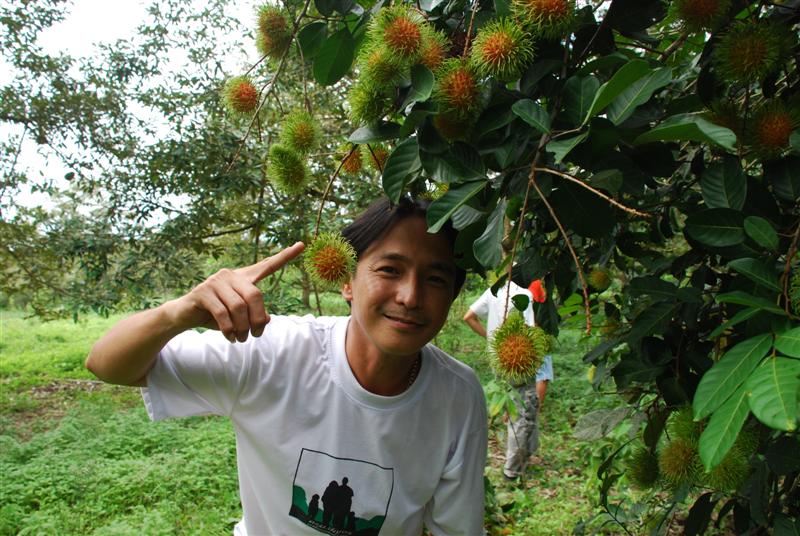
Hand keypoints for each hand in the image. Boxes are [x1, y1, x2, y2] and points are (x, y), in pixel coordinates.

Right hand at [171, 242, 304, 341]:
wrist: (184, 316)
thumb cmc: (215, 316)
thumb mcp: (239, 318)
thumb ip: (255, 316)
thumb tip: (267, 319)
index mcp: (243, 278)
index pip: (267, 265)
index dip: (285, 256)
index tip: (302, 245)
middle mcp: (231, 275)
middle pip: (255, 295)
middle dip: (257, 319)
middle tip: (255, 335)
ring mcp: (216, 282)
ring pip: (239, 307)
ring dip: (242, 328)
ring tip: (240, 339)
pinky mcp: (203, 292)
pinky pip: (223, 313)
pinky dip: (229, 329)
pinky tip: (230, 337)